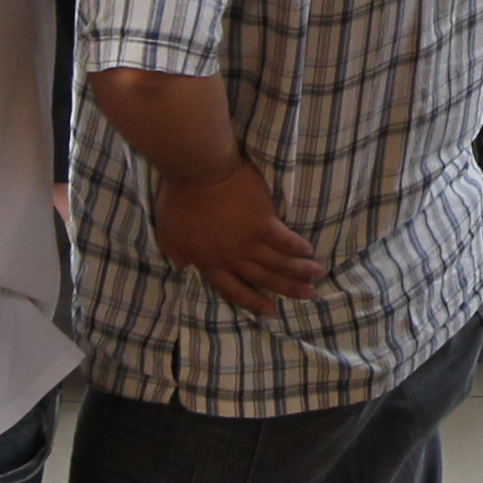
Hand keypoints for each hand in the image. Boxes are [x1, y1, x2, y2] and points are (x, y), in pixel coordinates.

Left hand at [158, 157, 321, 316]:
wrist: (198, 171)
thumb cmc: (179, 196)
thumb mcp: (166, 229)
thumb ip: (174, 250)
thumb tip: (181, 266)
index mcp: (209, 261)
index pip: (233, 289)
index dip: (252, 302)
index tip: (270, 311)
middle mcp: (232, 257)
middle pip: (263, 279)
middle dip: (287, 289)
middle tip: (307, 295)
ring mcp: (249, 241)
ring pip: (278, 263)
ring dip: (299, 271)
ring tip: (316, 275)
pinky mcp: (264, 222)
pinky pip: (285, 240)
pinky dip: (297, 248)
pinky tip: (308, 250)